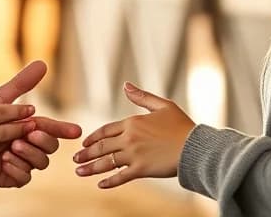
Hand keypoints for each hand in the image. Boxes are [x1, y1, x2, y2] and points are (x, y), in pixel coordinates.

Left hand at [0, 61, 82, 187]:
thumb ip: (21, 84)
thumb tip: (43, 63)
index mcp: (30, 126)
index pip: (52, 127)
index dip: (64, 129)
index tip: (75, 131)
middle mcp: (30, 145)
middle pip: (50, 146)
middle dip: (42, 140)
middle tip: (27, 133)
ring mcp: (22, 161)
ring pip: (40, 163)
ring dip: (29, 154)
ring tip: (10, 147)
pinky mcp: (10, 176)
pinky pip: (23, 178)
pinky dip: (17, 169)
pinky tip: (4, 160)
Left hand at [72, 82, 195, 188]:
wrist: (195, 147)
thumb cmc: (182, 126)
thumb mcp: (163, 105)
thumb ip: (142, 97)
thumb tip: (126, 85)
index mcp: (132, 122)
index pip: (105, 130)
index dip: (93, 137)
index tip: (84, 143)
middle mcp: (129, 138)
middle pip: (102, 146)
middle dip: (86, 154)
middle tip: (75, 159)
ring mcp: (134, 154)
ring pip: (106, 162)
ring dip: (91, 168)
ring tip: (79, 172)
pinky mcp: (141, 169)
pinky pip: (120, 177)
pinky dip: (109, 181)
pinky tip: (100, 184)